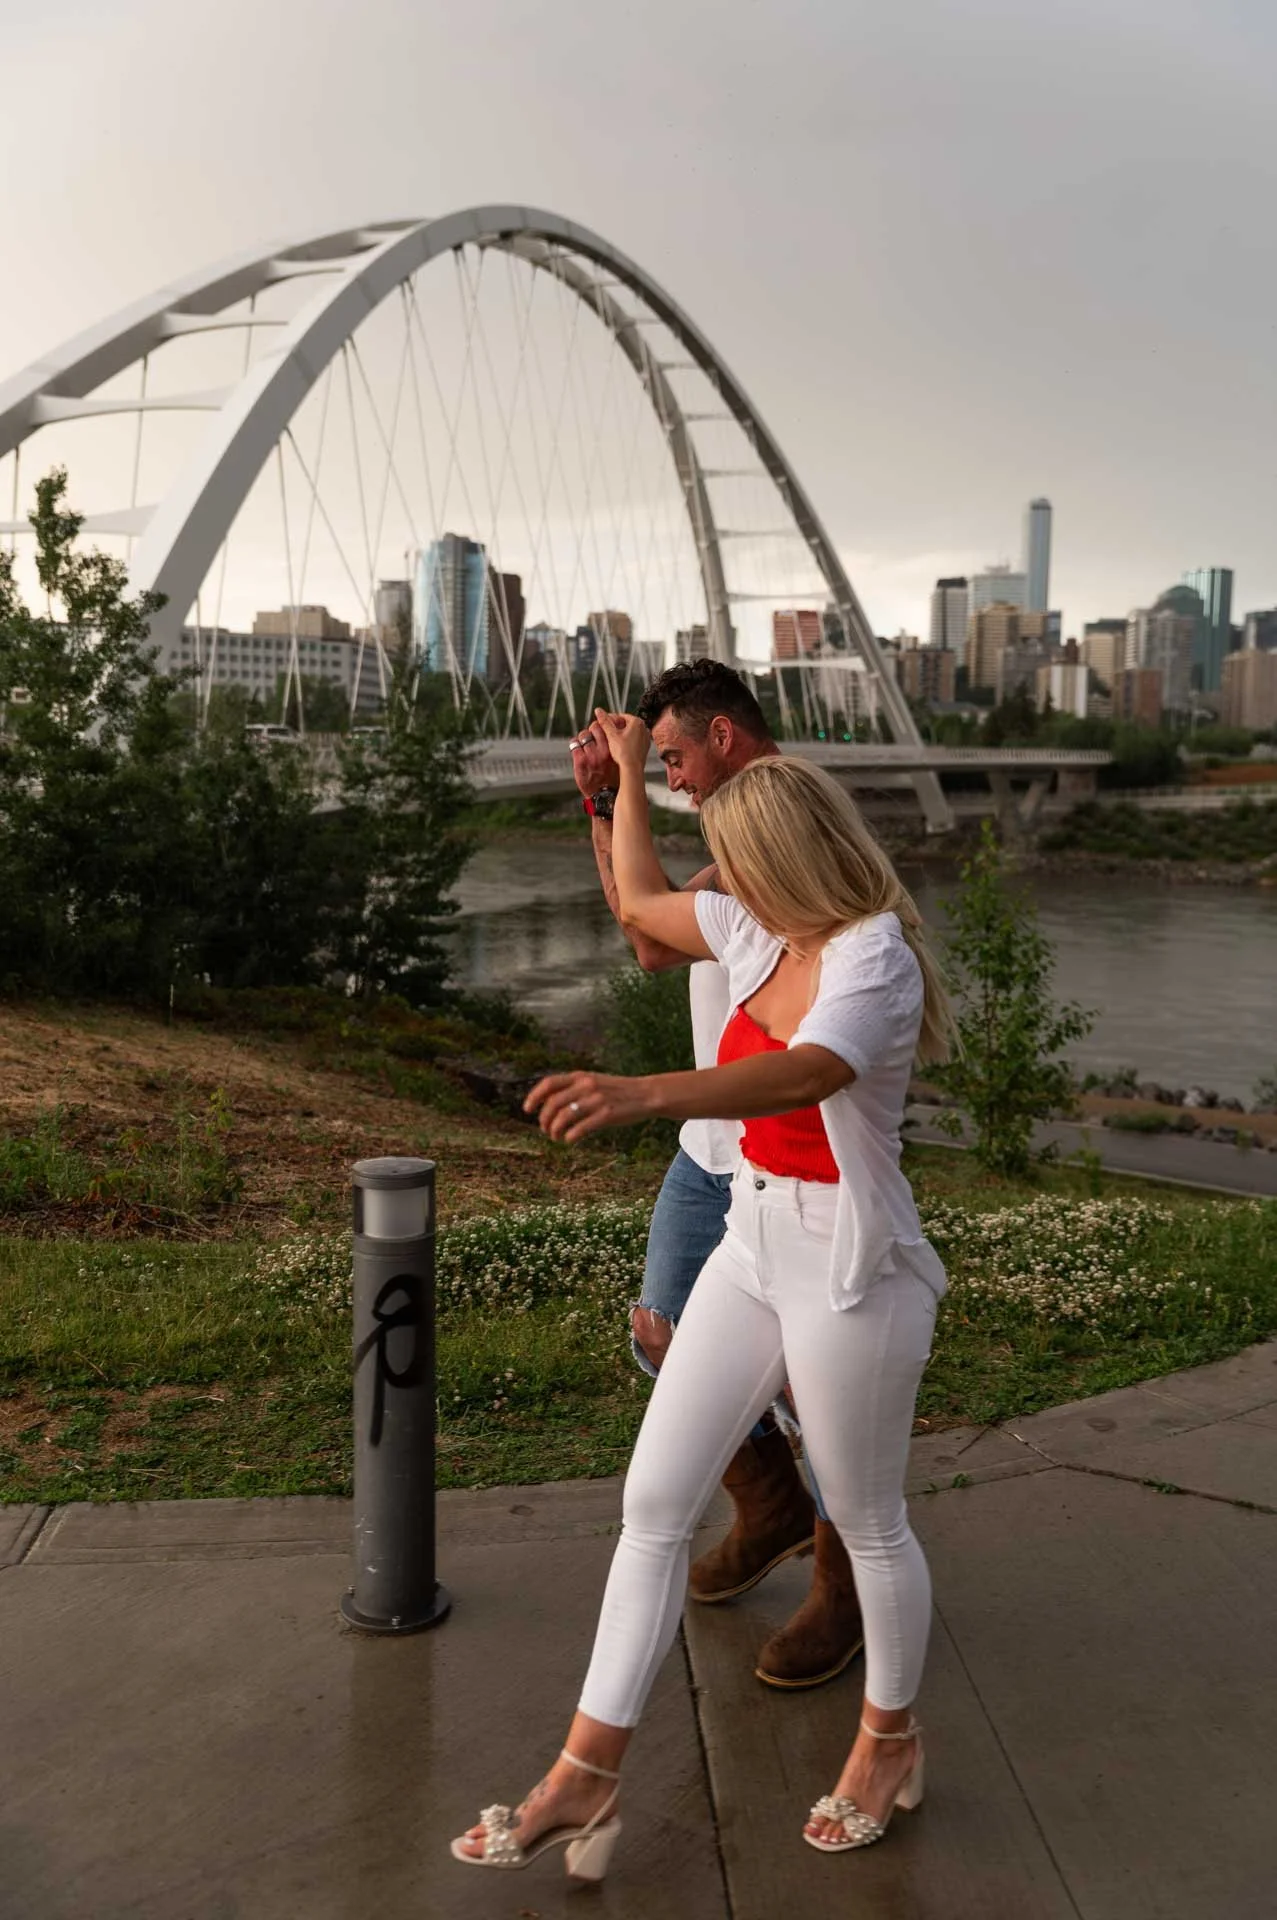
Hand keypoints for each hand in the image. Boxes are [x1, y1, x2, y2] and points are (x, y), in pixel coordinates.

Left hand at [524, 1069, 656, 1141]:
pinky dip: (570, 1137)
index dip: (534, 1096)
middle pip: (553, 1103)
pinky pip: (580, 1128)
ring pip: (564, 1117)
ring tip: (556, 1137)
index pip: (549, 1083)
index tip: (527, 1110)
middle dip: (544, 1120)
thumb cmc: (617, 1091)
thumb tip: (549, 1104)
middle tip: (545, 1130)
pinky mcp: (607, 1115)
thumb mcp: (594, 1082)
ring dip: (555, 1131)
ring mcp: (597, 1100)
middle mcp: (587, 1085)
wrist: (646, 1094)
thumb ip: (574, 1088)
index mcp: (581, 1076)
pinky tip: (569, 1140)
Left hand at [569, 721, 619, 798]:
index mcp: (614, 750)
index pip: (607, 727)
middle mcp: (603, 751)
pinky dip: (574, 744)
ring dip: (583, 737)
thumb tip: (611, 734)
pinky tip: (577, 748)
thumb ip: (615, 747)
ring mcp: (591, 756)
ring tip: (584, 743)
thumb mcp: (619, 761)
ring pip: (583, 735)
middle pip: (595, 727)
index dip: (603, 725)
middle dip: (592, 729)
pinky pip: (574, 744)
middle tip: (591, 735)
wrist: (605, 796)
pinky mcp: (580, 761)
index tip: (601, 726)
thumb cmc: (613, 780)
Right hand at [593, 708, 650, 772]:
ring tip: (613, 742)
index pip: (621, 716)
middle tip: (607, 734)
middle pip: (626, 724)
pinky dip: (627, 742)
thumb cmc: (624, 752)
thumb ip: (604, 721)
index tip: (604, 726)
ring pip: (630, 733)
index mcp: (637, 722)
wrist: (632, 769)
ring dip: (621, 735)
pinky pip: (634, 741)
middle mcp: (644, 728)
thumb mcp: (611, 735)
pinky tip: (621, 748)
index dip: (610, 721)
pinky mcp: (645, 747)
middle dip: (616, 728)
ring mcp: (646, 738)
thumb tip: (598, 710)